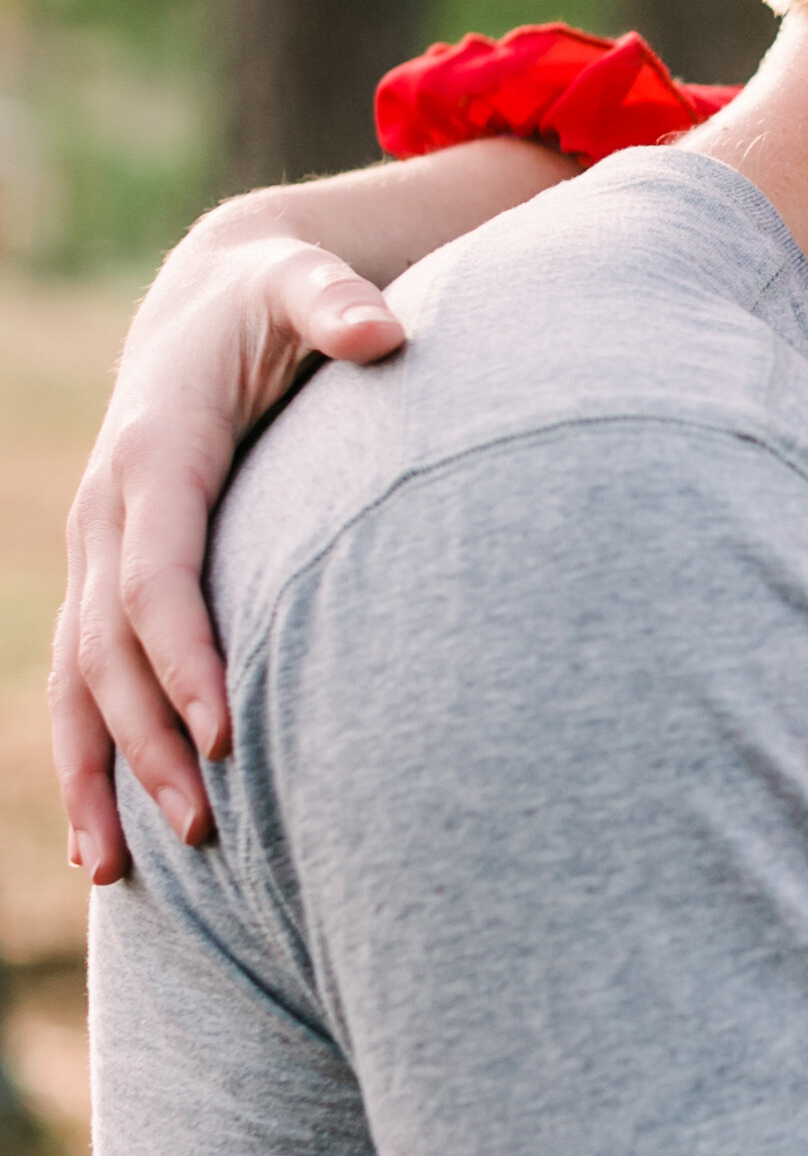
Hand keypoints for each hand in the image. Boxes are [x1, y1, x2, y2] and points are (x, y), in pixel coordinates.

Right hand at [52, 235, 404, 878]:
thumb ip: (339, 303)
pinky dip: (86, 756)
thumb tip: (384, 332)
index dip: (186, 658)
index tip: (229, 734)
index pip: (158, 578)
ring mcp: (97, 549)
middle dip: (146, 742)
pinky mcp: (106, 578)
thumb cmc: (273, 300)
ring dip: (95, 773)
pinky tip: (102, 844)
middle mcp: (108, 510)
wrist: (204, 298)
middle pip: (108, 650)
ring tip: (115, 871)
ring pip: (75, 680)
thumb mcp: (304, 283)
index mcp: (155, 455)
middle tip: (203, 828)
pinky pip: (79, 680)